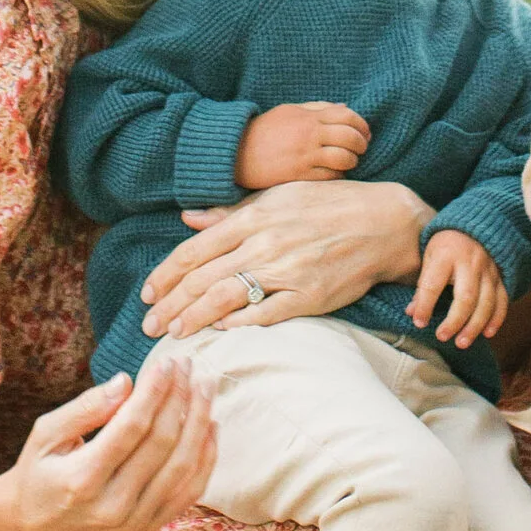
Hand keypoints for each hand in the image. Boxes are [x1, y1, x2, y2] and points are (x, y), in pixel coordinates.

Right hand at [5, 354, 216, 530]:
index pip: (131, 427)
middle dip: (179, 397)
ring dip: (199, 421)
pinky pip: (190, 492)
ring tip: (205, 386)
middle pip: (161, 444)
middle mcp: (112, 505)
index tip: (166, 362)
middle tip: (187, 365)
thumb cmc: (39, 470)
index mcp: (82, 479)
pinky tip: (211, 425)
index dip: (154, 391)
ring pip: (183, 467)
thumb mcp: (45, 433)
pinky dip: (206, 457)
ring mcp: (134, 520)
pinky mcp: (149, 526)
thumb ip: (85, 407)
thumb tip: (126, 382)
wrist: (37, 524)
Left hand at [139, 179, 432, 337]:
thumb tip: (188, 218)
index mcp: (253, 216)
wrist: (382, 222)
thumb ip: (231, 212)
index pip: (193, 251)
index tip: (147, 294)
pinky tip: (218, 331)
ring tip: (172, 335)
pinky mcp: (308, 296)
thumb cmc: (327, 205)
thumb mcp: (278, 195)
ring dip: (193, 319)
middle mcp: (264, 243)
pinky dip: (237, 323)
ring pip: (225, 298)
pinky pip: (264, 314)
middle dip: (170, 305)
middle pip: (202, 279)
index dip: (164, 275)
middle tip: (149, 324)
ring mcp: (286, 271)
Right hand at [238, 100, 370, 187]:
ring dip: (352, 161)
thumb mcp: (289, 110)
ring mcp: (305, 156)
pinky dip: (337, 175)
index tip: (365, 132)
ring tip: (348, 162)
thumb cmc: (263, 130)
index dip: (362, 124)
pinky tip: (334, 173)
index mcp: (308, 117)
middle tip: (361, 148)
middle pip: (350, 137)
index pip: (347, 116)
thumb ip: (318, 108)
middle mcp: (309, 135)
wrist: (235, 152)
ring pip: (344, 158)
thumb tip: (345, 107)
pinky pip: (329, 176)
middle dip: (361, 144)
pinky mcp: (299, 175)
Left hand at [409, 229, 507, 346]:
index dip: (425, 305)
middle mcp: (470, 263)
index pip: (433, 284)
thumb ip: (423, 283)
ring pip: (486, 302)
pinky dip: (496, 318)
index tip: (418, 322)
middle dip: (454, 321)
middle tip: (442, 337)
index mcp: (446, 254)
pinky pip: (502, 300)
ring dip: (474, 326)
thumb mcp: (429, 255)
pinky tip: (487, 333)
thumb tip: (411, 313)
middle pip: (465, 297)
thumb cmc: (446, 243)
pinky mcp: (500, 277)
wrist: (476, 223)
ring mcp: (488, 270)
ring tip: (461, 343)